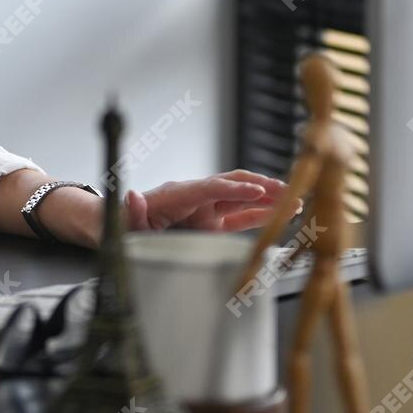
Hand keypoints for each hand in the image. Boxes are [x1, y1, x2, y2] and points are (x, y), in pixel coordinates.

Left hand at [122, 170, 298, 233]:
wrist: (117, 226)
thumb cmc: (119, 224)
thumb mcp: (122, 222)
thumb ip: (131, 212)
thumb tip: (133, 195)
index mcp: (177, 195)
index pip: (210, 188)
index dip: (234, 189)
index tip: (257, 191)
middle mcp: (195, 197)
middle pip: (233, 185)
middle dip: (260, 186)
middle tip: (288, 190)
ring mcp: (204, 209)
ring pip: (242, 199)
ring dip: (268, 198)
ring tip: (295, 200)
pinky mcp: (209, 224)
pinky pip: (239, 217)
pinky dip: (260, 214)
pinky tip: (281, 215)